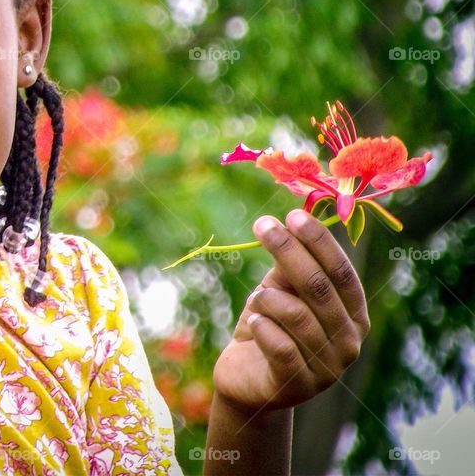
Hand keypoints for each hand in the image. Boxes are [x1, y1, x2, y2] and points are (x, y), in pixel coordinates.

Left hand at [212, 209, 370, 414]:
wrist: (247, 379)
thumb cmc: (269, 327)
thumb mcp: (280, 293)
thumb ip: (290, 268)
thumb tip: (293, 224)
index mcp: (354, 316)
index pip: (342, 273)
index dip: (319, 242)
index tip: (293, 214)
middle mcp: (349, 343)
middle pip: (319, 288)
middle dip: (288, 250)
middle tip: (262, 225)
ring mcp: (327, 369)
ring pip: (295, 314)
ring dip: (266, 298)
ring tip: (256, 300)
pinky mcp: (297, 386)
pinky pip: (279, 346)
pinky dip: (262, 326)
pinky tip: (254, 324)